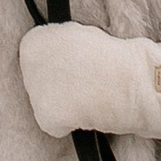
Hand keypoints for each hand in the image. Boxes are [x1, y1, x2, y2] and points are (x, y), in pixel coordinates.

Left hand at [18, 20, 160, 140]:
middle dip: (57, 83)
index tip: (76, 64)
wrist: (133, 80)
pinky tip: (85, 112)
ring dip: (64, 102)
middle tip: (83, 80)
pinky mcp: (46, 117)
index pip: (36, 58)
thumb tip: (53, 58)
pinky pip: (55, 126)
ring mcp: (34, 91)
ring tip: (88, 93)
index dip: (59, 62)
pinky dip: (69, 125)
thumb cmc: (115, 57)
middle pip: (38, 81)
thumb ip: (58, 45)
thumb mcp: (80, 35)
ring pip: (46, 103)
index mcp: (33, 41)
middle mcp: (28, 65)